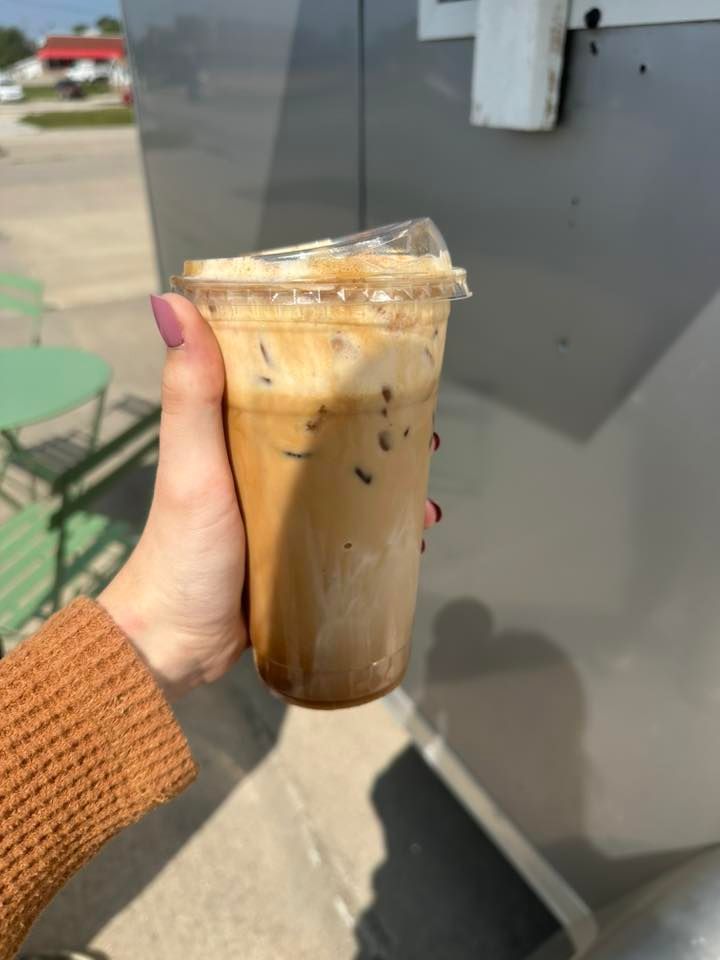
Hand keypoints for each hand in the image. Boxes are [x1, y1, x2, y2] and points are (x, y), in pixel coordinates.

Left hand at [100, 295, 442, 698]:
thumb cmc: (181, 548)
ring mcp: (284, 512)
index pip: (297, 384)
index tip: (387, 363)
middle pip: (336, 434)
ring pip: (351, 484)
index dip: (343, 370)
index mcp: (239, 432)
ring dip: (394, 484)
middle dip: (387, 432)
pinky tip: (412, 536)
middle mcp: (266, 466)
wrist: (175, 642)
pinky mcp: (298, 554)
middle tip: (428, 435)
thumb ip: (190, 393)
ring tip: (425, 497)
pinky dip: (383, 530)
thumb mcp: (193, 466)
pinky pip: (350, 532)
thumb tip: (174, 301)